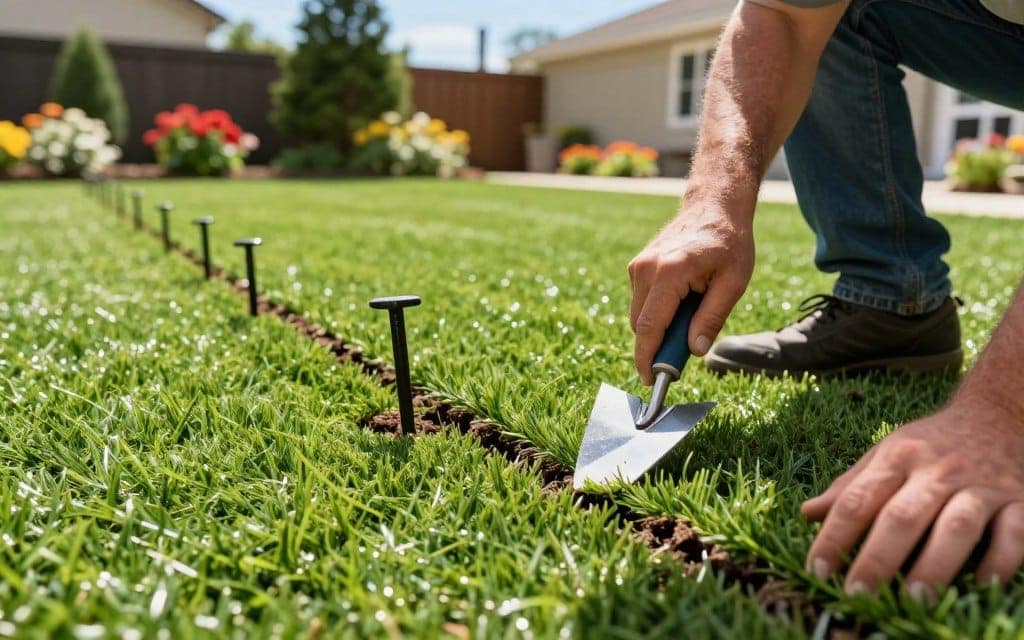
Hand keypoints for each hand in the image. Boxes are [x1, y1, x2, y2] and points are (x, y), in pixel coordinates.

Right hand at [628, 204, 753, 384]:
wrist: (714, 205)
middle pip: (640, 324)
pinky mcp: (638, 265)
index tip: (651, 380)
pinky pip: (642, 301)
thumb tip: (694, 350)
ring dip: (659, 326)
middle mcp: (646, 268)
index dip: (647, 358)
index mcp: (670, 272)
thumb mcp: (733, 283)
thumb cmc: (729, 243)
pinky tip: (684, 298)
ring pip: (639, 314)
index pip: (649, 327)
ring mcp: (638, 265)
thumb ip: (712, 318)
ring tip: (693, 312)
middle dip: (657, 345)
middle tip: (686, 349)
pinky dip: (658, 310)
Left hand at [802, 397, 1023, 597]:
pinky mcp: (1020, 500)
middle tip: (858, 594)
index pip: (856, 500)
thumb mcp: (887, 453)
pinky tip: (982, 583)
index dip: (833, 536)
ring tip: (915, 599)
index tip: (816, 571)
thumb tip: (807, 514)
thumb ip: (850, 486)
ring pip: (956, 525)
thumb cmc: (932, 443)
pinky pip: (1014, 531)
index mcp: (897, 458)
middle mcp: (936, 471)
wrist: (1000, 414)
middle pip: (902, 516)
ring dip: (935, 563)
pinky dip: (1000, 558)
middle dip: (878, 557)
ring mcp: (981, 485)